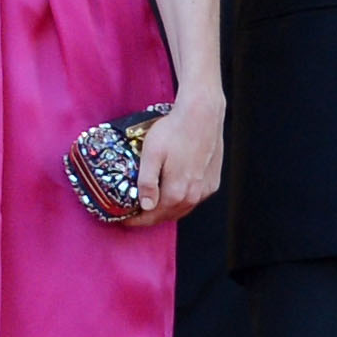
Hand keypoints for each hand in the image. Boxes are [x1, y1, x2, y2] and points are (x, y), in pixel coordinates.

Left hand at [129, 92, 224, 219]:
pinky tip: (172, 194)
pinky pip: (194, 199)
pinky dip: (181, 201)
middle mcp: (194, 195)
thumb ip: (147, 182)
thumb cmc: (173, 131)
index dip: (137, 220)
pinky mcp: (213, 181)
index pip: (154, 216)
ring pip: (183, 208)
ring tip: (150, 206)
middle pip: (169, 215)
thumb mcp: (151, 155)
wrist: (201, 116)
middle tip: (134, 214)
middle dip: (150, 217)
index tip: (124, 220)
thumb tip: (145, 206)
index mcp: (177, 192)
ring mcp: (205, 189)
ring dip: (166, 210)